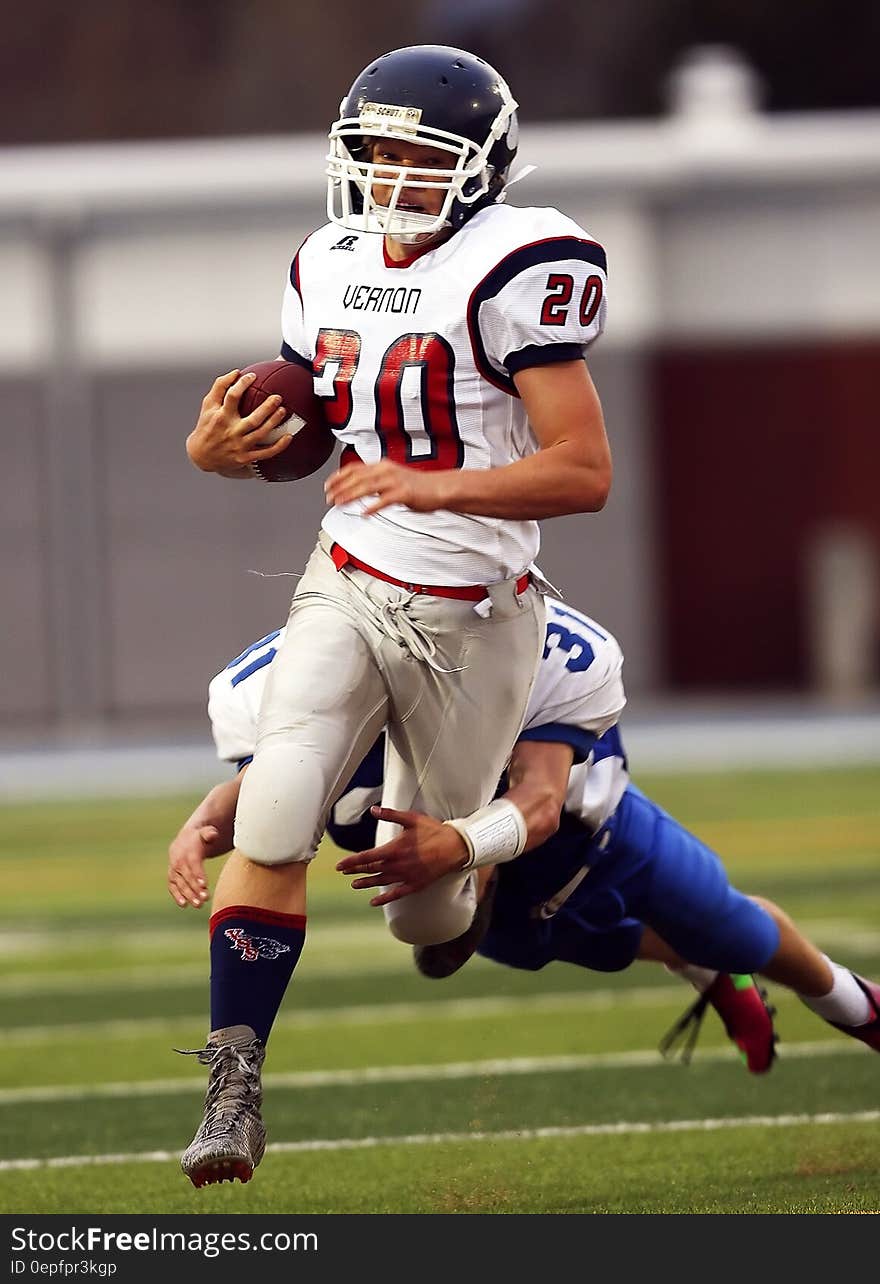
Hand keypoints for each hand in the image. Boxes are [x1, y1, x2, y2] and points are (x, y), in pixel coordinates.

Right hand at [167, 826, 216, 907]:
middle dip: (195, 888)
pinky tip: (184, 905)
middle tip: (205, 899)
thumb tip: (212, 834)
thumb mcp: (206, 832)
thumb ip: (210, 833)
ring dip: (188, 895)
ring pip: (180, 883)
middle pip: (187, 876)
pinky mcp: (171, 876)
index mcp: (188, 850)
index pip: (193, 863)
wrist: (185, 839)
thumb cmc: (200, 838)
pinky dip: (177, 895)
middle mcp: (179, 860)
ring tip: (198, 904)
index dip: (198, 874)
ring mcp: (174, 869)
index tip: (204, 885)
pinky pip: (172, 887)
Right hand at [186, 369, 293, 473]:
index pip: (232, 396)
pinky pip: (266, 453)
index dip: (243, 384)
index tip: (253, 376)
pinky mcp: (245, 458)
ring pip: (261, 434)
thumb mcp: (208, 406)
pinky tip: (289, 436)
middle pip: (253, 419)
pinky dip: (279, 446)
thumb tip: (236, 372)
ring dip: (274, 422)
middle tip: (278, 397)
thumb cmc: (206, 426)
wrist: (201, 456)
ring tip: (283, 410)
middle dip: (267, 407)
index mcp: (221, 416)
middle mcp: (231, 431)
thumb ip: (220, 387)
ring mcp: (239, 446)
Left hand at [324, 460, 451, 515]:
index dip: (338, 476)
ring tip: (339, 503)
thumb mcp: (392, 479)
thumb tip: (357, 489)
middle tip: (328, 498)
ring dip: (350, 496)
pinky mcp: (404, 493)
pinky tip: (364, 513)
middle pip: (356, 477)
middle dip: (340, 488)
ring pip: (366, 487)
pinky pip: (385, 500)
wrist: (440, 487)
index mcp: (382, 466)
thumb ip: (376, 482)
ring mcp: (395, 481)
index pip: (354, 468)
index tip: (327, 486)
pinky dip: (373, 506)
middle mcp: (386, 470)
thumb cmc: (417, 486)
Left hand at [335, 805, 468, 905]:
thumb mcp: (411, 819)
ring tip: (355, 884)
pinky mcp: (415, 885)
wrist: (454, 847)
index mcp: (394, 849)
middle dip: (356, 871)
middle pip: (371, 869)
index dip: (351, 862)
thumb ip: (390, 814)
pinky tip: (374, 902)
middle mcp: (397, 865)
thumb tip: (373, 810)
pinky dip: (384, 899)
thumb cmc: (433, 831)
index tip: (340, 865)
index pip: (367, 857)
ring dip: (366, 883)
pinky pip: (396, 894)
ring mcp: (406, 877)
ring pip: (381, 882)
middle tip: (343, 872)